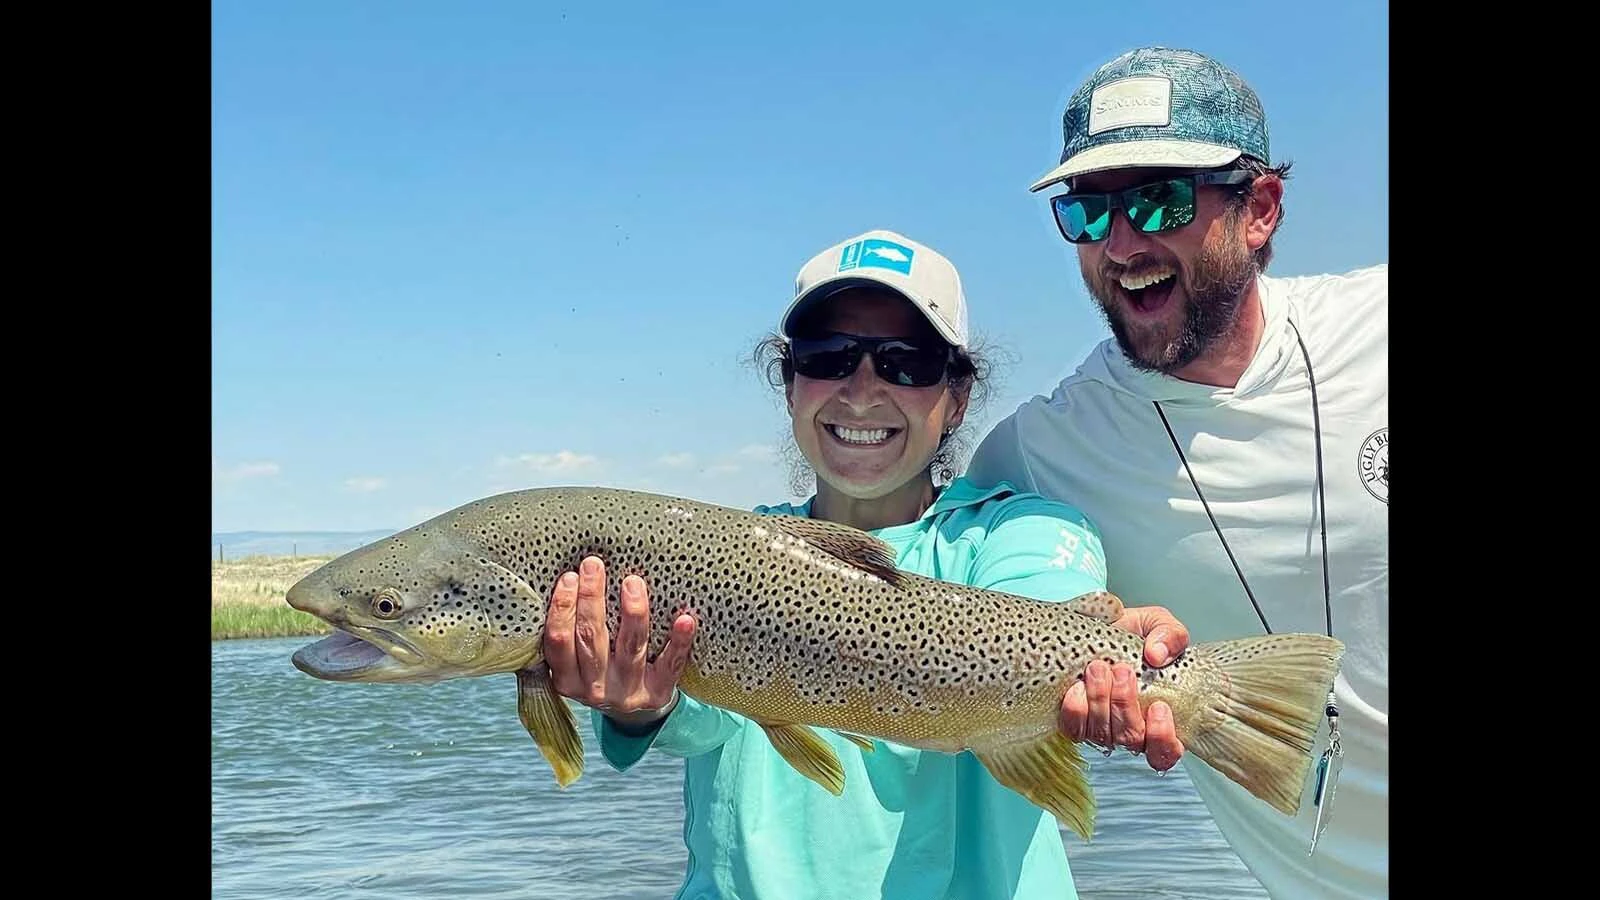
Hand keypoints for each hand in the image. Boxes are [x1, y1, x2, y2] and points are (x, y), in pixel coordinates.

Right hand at [543, 556, 695, 729]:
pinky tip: (684, 619)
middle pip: (592, 639)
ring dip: (632, 613)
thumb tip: (567, 580)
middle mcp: (594, 689)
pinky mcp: (658, 693)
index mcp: (567, 679)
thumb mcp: (575, 664)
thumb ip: (569, 634)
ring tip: (632, 582)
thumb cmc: (600, 672)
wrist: (632, 716)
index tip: (569, 576)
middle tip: (594, 565)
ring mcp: (628, 692)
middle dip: (591, 599)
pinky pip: (670, 665)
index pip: (559, 642)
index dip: (562, 610)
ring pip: (630, 647)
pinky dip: (678, 641)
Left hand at [1058, 604, 1187, 771]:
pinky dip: (1076, 711)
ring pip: (1103, 735)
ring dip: (1100, 701)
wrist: (1097, 627)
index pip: (1166, 751)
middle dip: (1125, 704)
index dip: (1162, 737)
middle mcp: (1132, 728)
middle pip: (1131, 739)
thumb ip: (1170, 635)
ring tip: (1098, 668)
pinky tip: (1077, 688)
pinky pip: (1074, 729)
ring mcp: (1102, 727)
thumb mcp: (1159, 624)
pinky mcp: (1076, 721)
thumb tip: (1157, 655)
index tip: (1159, 707)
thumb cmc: (1133, 633)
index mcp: (1160, 715)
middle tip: (1121, 670)